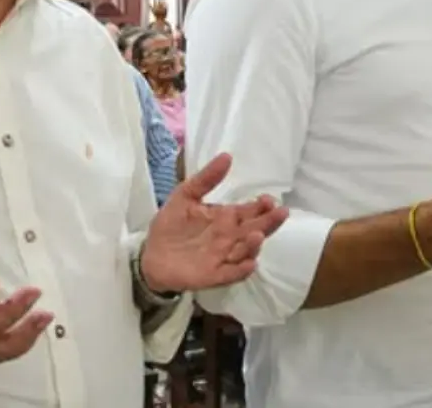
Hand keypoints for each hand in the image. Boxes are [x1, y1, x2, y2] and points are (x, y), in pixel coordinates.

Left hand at [141, 153, 289, 292]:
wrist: (150, 254)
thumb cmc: (171, 225)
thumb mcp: (185, 195)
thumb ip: (206, 179)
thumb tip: (227, 156)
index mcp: (225, 218)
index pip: (249, 211)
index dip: (261, 206)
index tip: (268, 199)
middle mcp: (230, 238)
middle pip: (255, 230)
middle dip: (269, 222)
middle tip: (280, 213)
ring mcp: (223, 257)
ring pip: (245, 252)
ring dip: (254, 245)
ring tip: (257, 234)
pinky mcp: (213, 275)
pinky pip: (231, 274)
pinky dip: (241, 270)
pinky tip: (249, 264)